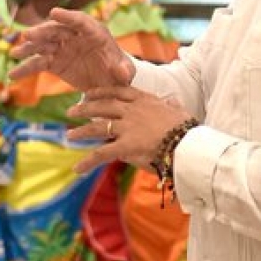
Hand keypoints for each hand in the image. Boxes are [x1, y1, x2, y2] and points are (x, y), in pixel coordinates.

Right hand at [10, 8, 134, 88]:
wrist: (108, 82)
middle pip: (57, 30)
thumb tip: (123, 71)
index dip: (68, 17)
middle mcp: (75, 36)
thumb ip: (125, 71)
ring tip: (16, 53)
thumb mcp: (126, 72)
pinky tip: (13, 74)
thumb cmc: (119, 71)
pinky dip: (26, 68)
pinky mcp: (54, 62)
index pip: (81, 21)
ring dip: (29, 48)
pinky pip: (38, 63)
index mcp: (95, 33)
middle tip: (28, 35)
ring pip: (43, 45)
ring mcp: (63, 48)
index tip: (53, 13)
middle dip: (42, 32)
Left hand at [65, 85, 193, 172]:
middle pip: (103, 105)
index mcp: (146, 100)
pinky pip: (102, 153)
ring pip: (98, 126)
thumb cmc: (189, 131)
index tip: (90, 93)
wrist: (190, 144)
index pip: (119, 91)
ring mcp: (128, 127)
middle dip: (86, 107)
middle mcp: (133, 110)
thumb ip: (173, 106)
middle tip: (72, 111)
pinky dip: (87, 162)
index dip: (102, 91)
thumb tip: (172, 102)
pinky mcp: (126, 146)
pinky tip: (77, 169)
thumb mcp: (181, 112)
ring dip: (81, 131)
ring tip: (69, 136)